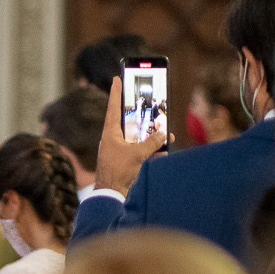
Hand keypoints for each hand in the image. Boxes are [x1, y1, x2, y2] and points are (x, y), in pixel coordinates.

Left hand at [95, 76, 167, 196]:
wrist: (110, 195)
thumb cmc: (118, 172)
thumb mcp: (137, 154)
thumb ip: (152, 142)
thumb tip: (164, 134)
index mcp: (110, 133)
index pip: (113, 108)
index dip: (116, 93)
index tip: (117, 78)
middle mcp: (113, 139)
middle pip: (128, 120)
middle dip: (140, 111)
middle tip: (147, 99)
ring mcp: (119, 149)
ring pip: (137, 135)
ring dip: (150, 133)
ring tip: (164, 128)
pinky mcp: (125, 159)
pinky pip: (140, 149)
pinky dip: (151, 149)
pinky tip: (164, 150)